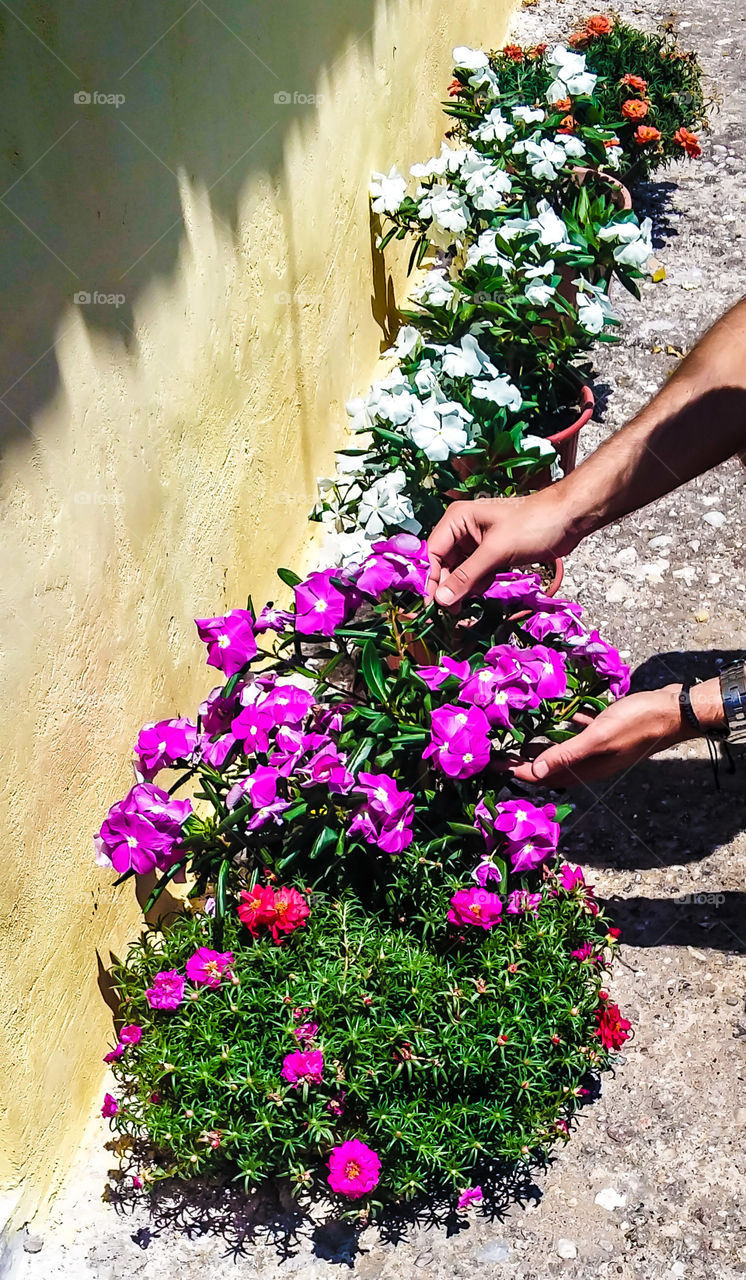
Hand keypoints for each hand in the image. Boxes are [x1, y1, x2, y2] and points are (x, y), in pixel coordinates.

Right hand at [426, 493, 575, 606]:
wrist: (568, 519)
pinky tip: (485, 589)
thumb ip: (467, 575)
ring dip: (465, 587)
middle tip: (454, 610)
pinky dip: (478, 583)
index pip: (434, 552)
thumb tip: (442, 599)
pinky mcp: (493, 552)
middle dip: (450, 585)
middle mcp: (464, 529)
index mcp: (458, 519)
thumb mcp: (496, 551)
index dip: (434, 578)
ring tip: (471, 600)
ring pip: (461, 570)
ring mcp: (479, 542)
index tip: (437, 603)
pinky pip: (477, 572)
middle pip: (446, 563)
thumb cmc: (533, 524)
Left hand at [510, 685, 695, 786]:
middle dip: (522, 761)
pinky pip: (577, 732)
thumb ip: (568, 754)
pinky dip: (562, 725)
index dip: (516, 772)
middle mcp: (590, 762)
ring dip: (540, 743)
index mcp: (587, 768)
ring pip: (561, 750)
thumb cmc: (639, 722)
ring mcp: (599, 747)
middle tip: (497, 750)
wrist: (675, 711)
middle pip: (548, 766)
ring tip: (517, 732)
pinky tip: (553, 713)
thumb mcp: (600, 737)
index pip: (543, 776)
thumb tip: (536, 773)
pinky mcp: (606, 731)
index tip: (491, 766)